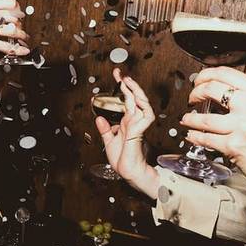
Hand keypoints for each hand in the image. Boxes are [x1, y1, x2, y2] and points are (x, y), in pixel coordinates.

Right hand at [0, 0, 29, 56]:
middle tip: (20, 26)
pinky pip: (6, 46)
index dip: (18, 9)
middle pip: (14, 16)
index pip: (10, 2)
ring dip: (21, 35)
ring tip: (23, 37)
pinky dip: (17, 49)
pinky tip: (22, 50)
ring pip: (13, 30)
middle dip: (20, 23)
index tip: (19, 13)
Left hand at [95, 69, 158, 196]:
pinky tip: (136, 99)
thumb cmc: (122, 160)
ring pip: (142, 103)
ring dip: (136, 91)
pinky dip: (142, 106)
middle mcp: (133, 122)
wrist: (128, 171)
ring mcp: (138, 125)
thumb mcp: (108, 141)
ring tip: (128, 82)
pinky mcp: (140, 131)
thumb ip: (105, 129)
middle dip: (128, 84)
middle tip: (120, 74)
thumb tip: (99, 118)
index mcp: (127, 123)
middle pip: (134, 98)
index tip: (117, 77)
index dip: (123, 88)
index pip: (126, 101)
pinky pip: (146, 115)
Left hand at [181, 68, 245, 217]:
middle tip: (192, 98)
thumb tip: (223, 91)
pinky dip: (195, 137)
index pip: (225, 73)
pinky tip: (193, 135)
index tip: (200, 81)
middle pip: (211, 89)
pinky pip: (205, 139)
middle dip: (195, 92)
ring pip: (204, 117)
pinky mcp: (234, 146)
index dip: (206, 75)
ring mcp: (242, 126)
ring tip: (187, 120)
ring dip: (190, 119)